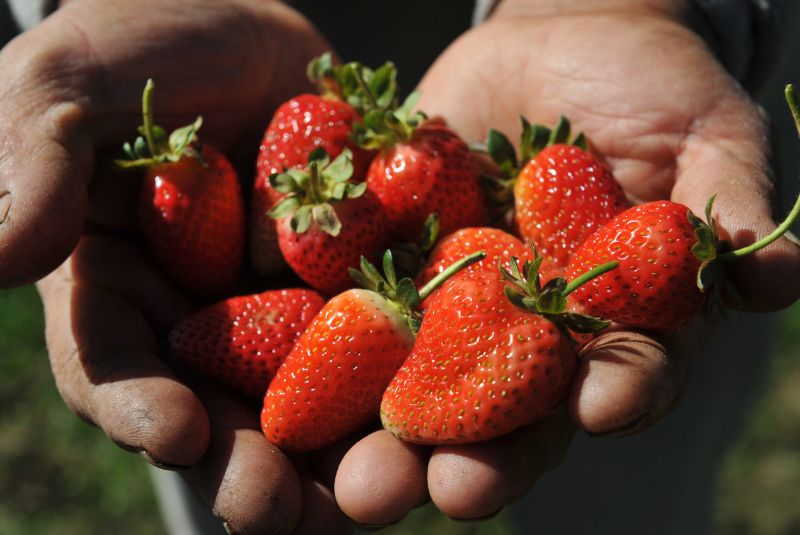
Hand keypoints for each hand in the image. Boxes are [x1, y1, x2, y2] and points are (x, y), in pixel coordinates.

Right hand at [8, 0, 351, 531]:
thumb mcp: (74, 79)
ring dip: (333, 456)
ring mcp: (282, 308)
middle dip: (246, 466)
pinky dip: (404, 381)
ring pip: (305, 400)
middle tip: (278, 511)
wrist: (249, 22)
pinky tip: (436, 422)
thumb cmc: (147, 40)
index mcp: (117, 288)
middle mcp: (199, 317)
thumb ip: (34, 155)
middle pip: (216, 409)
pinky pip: (383, 340)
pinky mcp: (354, 284)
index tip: (178, 436)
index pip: (114, 365)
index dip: (139, 409)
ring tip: (368, 495)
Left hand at [332, 0, 799, 523]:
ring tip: (361, 481)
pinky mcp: (394, 262)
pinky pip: (356, 303)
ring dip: (392, 437)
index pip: (621, 375)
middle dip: (481, 456)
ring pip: (421, 384)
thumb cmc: (651, 87)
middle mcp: (531, 328)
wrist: (560, 40)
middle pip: (508, 410)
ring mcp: (456, 300)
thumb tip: (783, 277)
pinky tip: (296, 377)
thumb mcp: (707, 135)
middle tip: (448, 495)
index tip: (599, 413)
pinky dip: (324, 343)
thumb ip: (730, 205)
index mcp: (612, 319)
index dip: (617, 396)